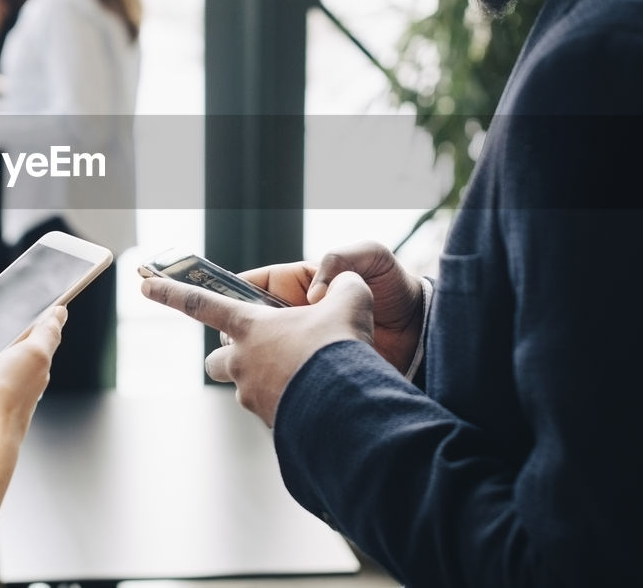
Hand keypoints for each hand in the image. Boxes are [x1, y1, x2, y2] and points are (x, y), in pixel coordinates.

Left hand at [140, 272, 373, 426]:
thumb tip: (347, 285)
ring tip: (300, 376)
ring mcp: (253, 396)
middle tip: (259, 351)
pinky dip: (288, 402)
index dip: (170, 292)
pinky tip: (318, 398)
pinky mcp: (272, 423)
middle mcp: (243, 363)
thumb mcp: (350, 302)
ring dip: (262, 380)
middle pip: (216, 361)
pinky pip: (272, 409)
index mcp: (250, 327)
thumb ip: (343, 287)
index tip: (144, 285)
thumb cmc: (339, 349)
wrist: (348, 408)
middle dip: (229, 357)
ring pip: (243, 387)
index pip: (200, 304)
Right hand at [240, 242, 423, 374]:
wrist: (425, 332)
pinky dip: (277, 384)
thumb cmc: (396, 287)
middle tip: (245, 343)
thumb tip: (313, 296)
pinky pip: (280, 381)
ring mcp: (300, 349)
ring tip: (273, 367)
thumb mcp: (370, 257)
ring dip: (255, 364)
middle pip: (245, 328)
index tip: (217, 305)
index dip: (230, 295)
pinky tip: (291, 386)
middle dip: (235, 335)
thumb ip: (338, 260)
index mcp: (297, 286)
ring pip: (256, 359)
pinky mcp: (312, 375)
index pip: (251, 288)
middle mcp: (294, 318)